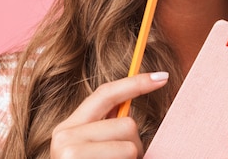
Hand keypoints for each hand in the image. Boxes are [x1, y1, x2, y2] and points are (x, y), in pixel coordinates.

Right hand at [50, 71, 168, 158]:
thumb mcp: (92, 146)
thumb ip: (108, 125)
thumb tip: (144, 88)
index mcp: (68, 127)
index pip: (106, 93)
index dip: (136, 83)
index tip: (163, 77)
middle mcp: (65, 137)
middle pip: (127, 124)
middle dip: (134, 144)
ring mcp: (70, 155)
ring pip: (130, 147)